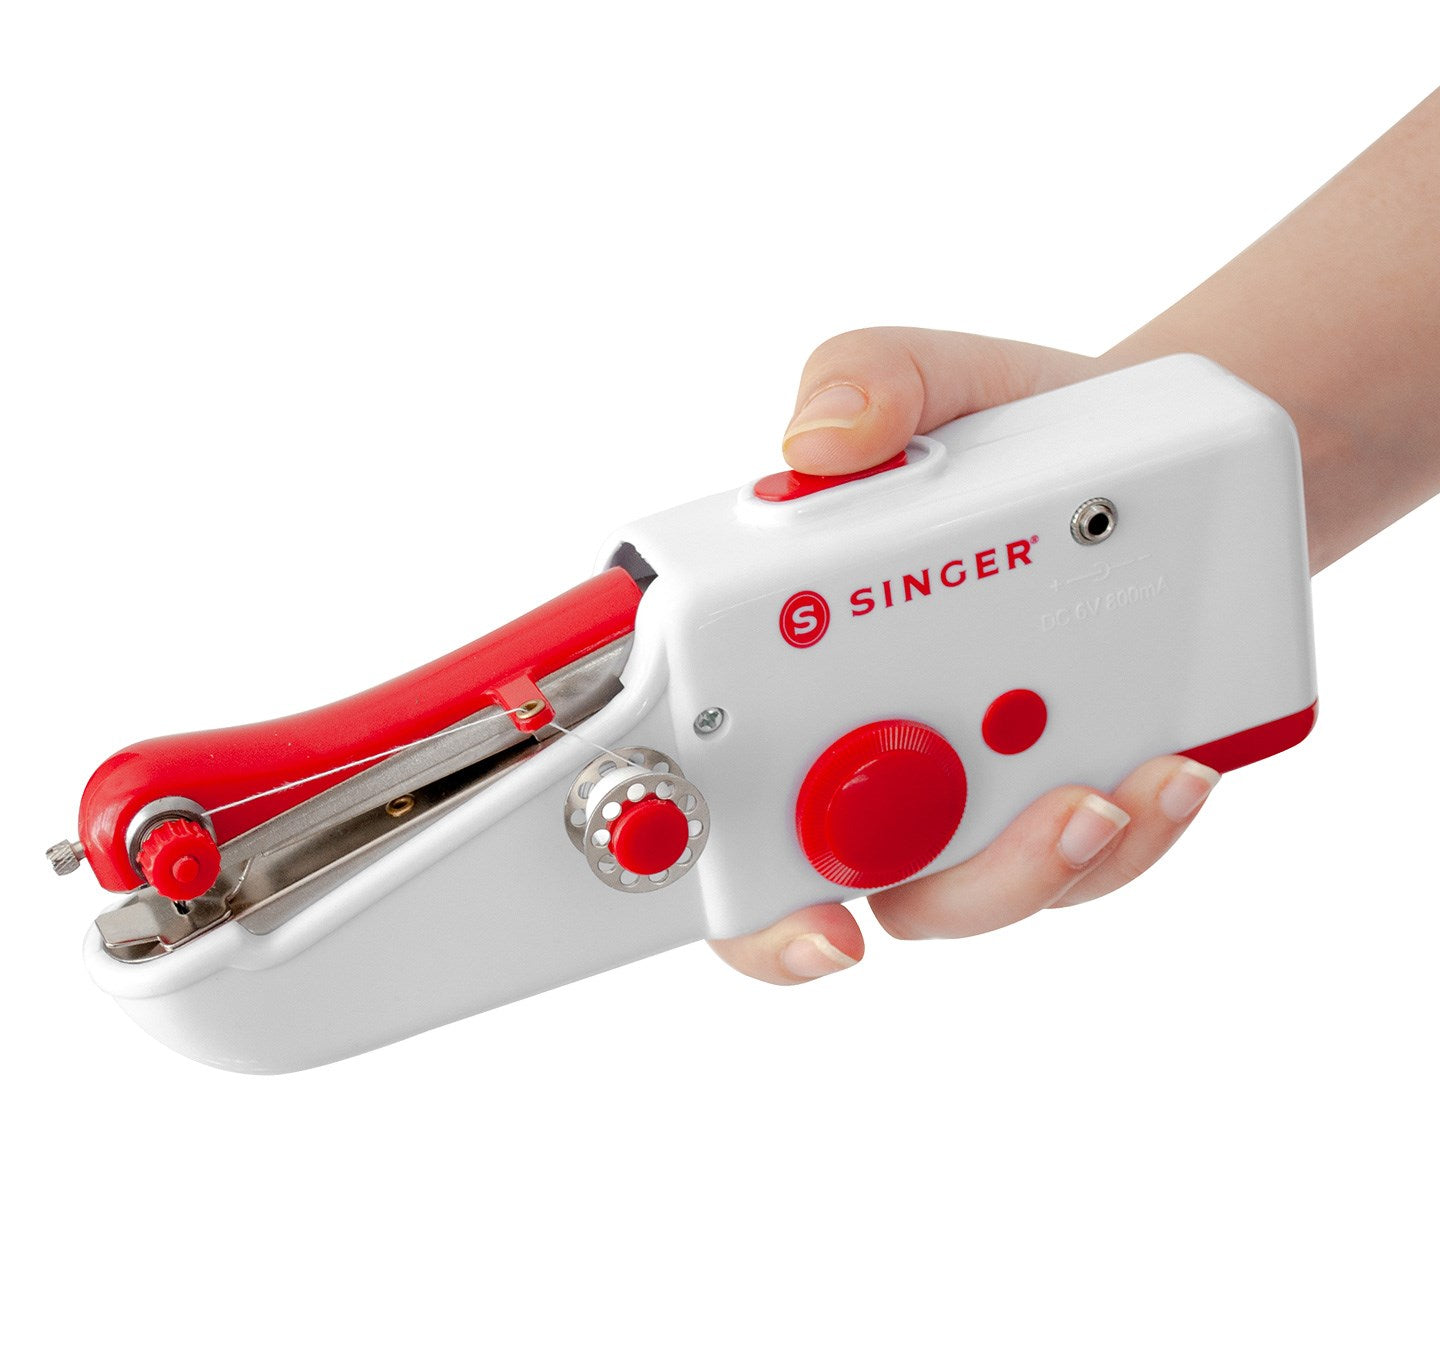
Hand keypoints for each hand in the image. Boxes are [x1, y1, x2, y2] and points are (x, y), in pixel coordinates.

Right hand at [708, 327, 1221, 983]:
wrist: (1144, 460)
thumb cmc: (1005, 434)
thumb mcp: (936, 380)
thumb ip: (865, 381)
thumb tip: (818, 445)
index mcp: (793, 674)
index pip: (733, 822)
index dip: (755, 911)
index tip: (822, 932)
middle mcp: (870, 751)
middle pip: (871, 891)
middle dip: (959, 889)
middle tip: (1037, 820)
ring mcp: (973, 785)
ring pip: (992, 889)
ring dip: (1055, 862)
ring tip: (1118, 786)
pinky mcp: (1070, 790)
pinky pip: (1094, 856)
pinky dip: (1136, 829)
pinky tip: (1176, 765)